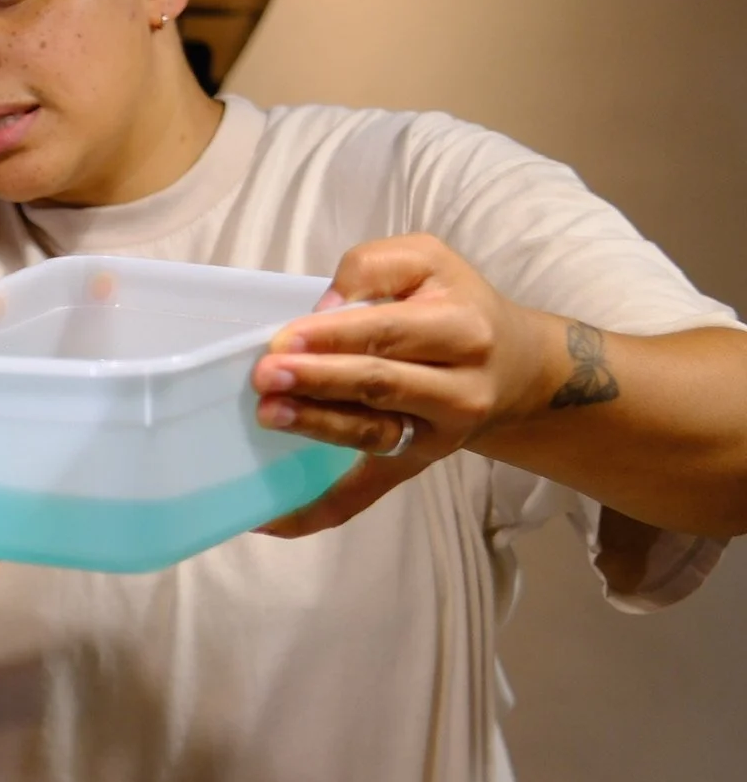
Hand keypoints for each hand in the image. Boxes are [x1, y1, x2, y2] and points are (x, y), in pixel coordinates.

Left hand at [250, 234, 563, 537]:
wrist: (515, 366)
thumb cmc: (455, 304)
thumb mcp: (427, 261)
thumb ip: (374, 268)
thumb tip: (325, 308)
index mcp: (461, 328)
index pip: (388, 332)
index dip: (333, 337)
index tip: (283, 340)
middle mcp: (459, 387)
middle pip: (381, 383)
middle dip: (320, 380)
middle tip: (266, 377)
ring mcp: (438, 433)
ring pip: (374, 433)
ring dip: (318, 428)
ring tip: (270, 414)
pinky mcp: (417, 464)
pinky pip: (367, 492)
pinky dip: (318, 510)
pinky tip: (270, 519)